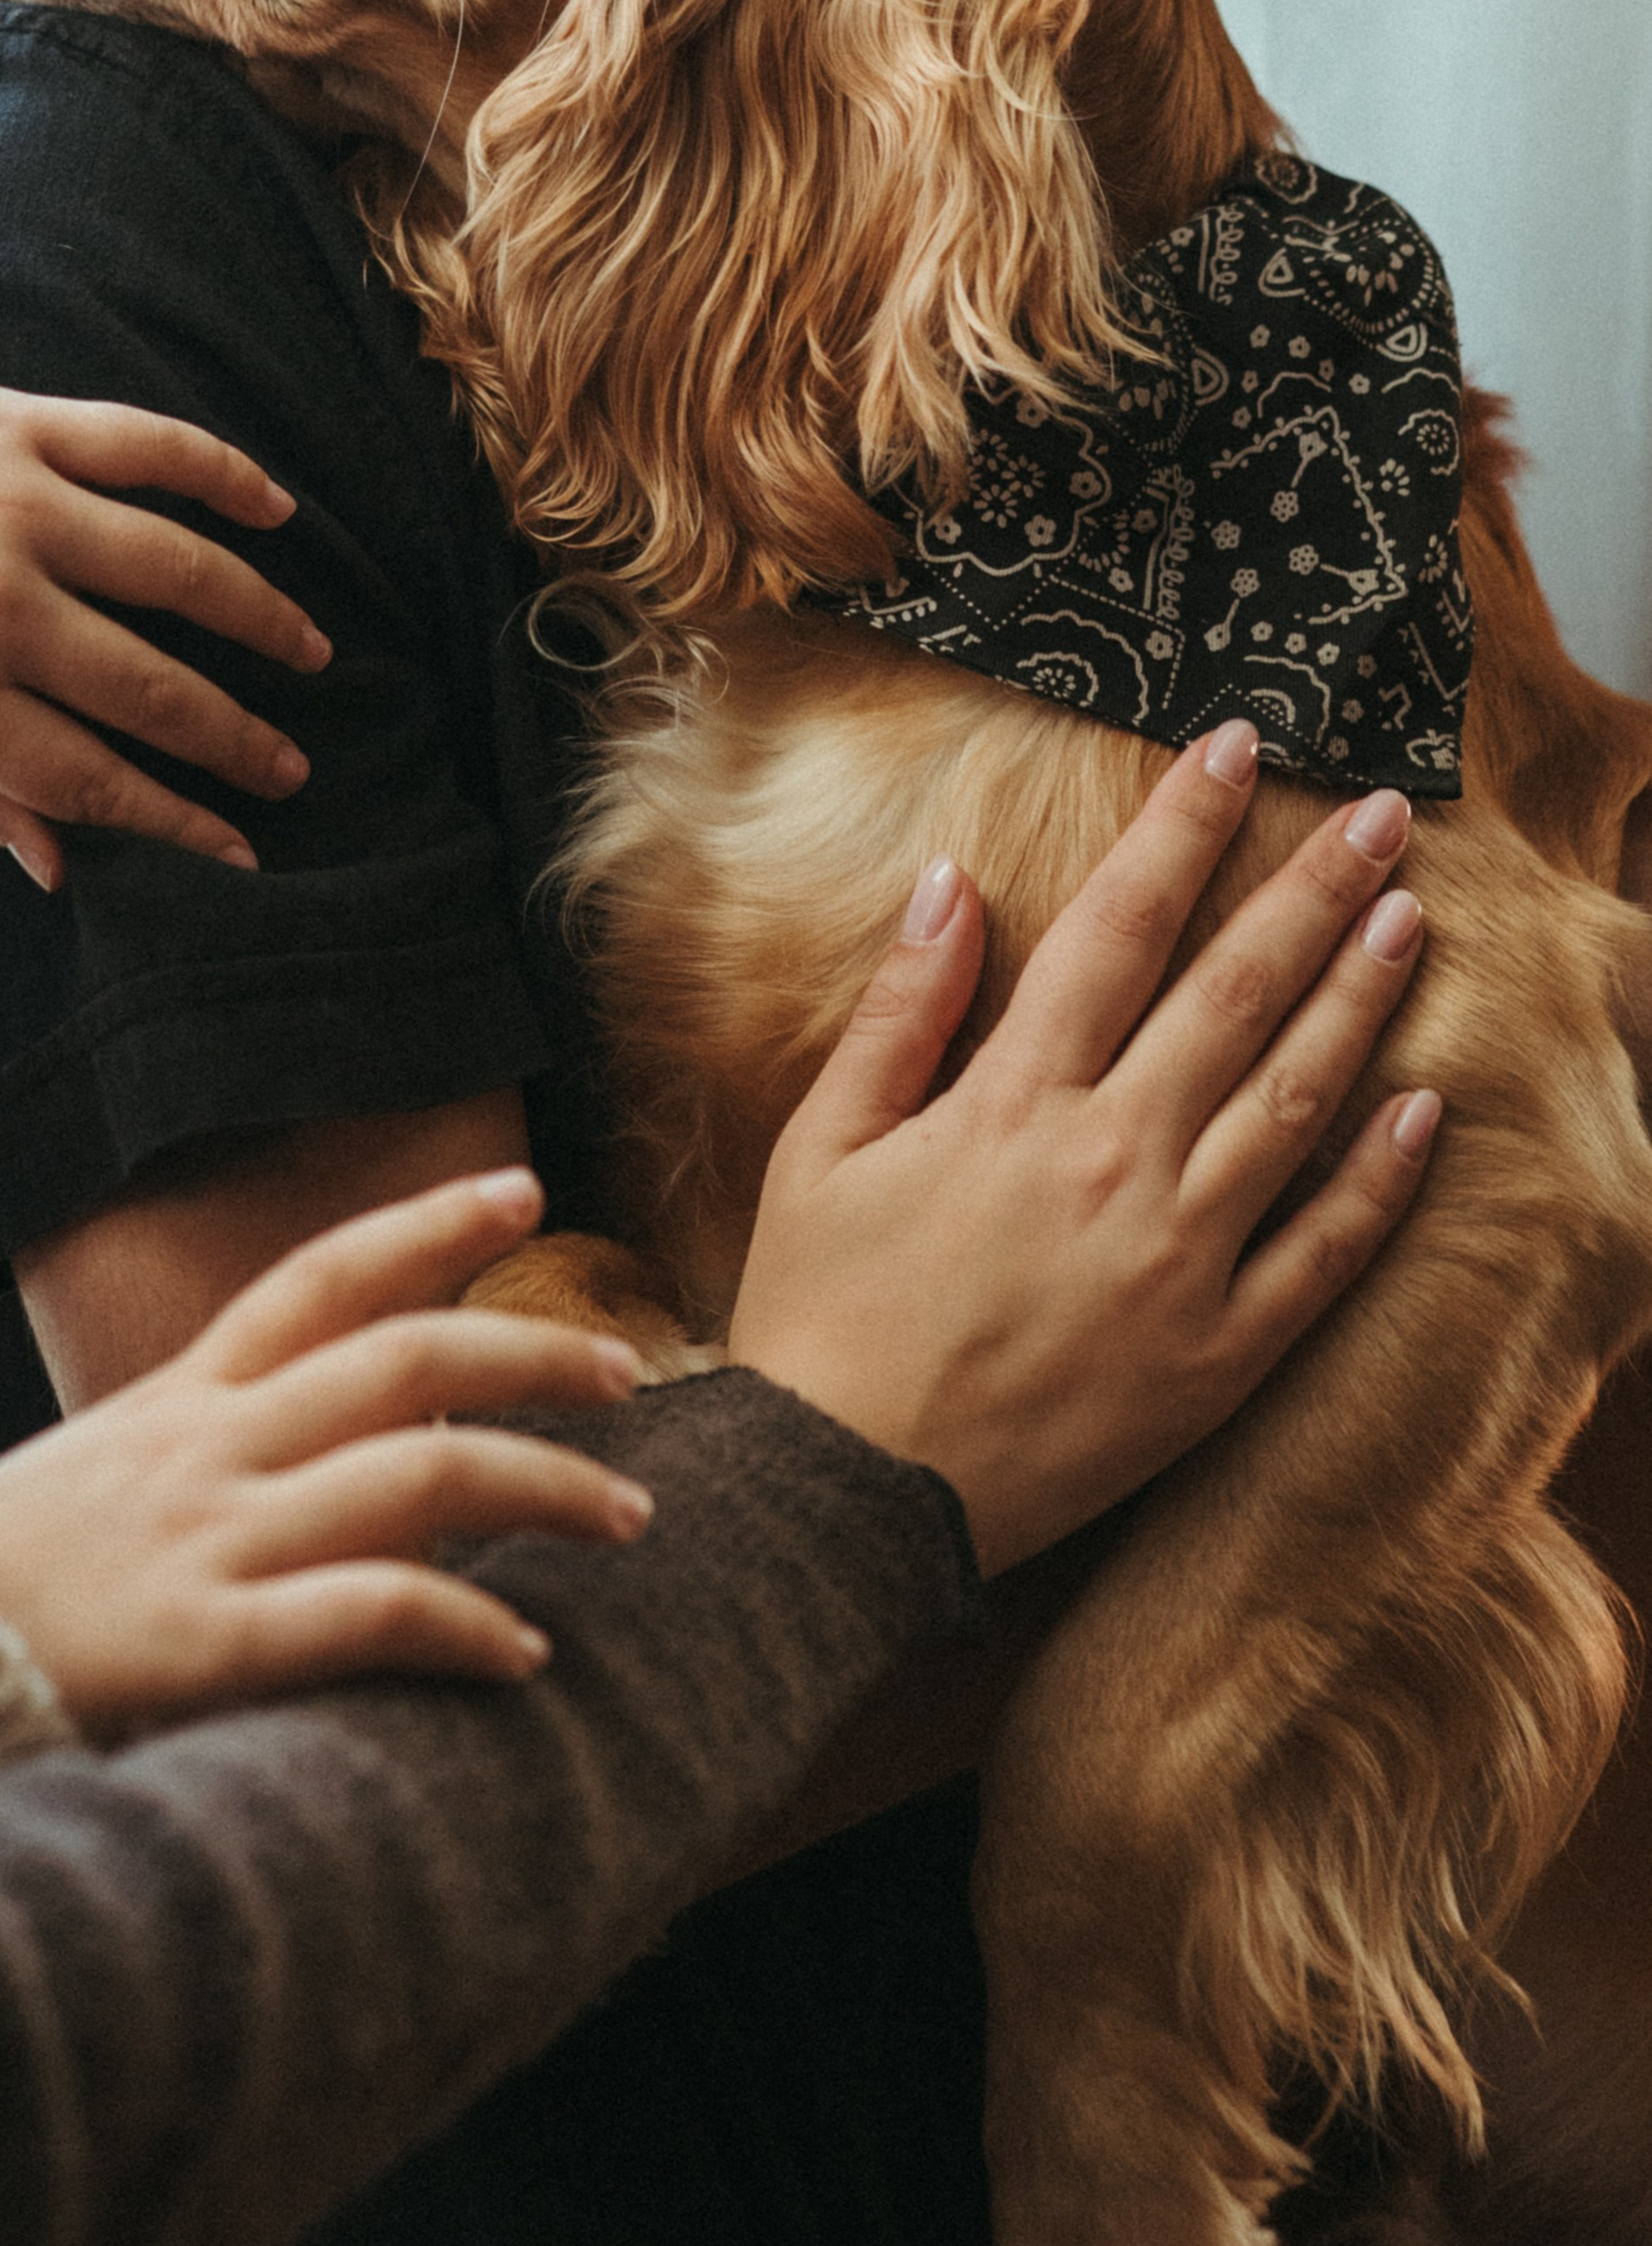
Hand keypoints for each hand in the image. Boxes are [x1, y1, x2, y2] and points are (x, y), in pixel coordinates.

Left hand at [0, 313, 332, 885]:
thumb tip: (60, 868)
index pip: (91, 775)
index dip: (176, 818)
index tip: (239, 848)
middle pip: (150, 684)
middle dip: (235, 738)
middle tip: (293, 770)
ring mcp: (10, 501)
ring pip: (178, 566)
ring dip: (260, 617)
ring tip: (312, 654)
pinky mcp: (17, 422)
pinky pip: (147, 447)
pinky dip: (223, 475)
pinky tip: (277, 511)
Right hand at [0, 1169, 652, 1736]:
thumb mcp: (95, 1483)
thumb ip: (198, 1459)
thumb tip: (307, 1454)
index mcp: (178, 1402)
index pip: (318, 1277)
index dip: (425, 1223)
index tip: (523, 1184)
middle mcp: (208, 1449)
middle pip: (405, 1360)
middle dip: (534, 1356)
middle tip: (630, 1374)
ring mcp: (209, 1539)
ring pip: (419, 1473)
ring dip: (545, 1486)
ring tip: (628, 1516)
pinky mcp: (204, 1645)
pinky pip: (366, 1612)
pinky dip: (461, 1624)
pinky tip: (522, 1653)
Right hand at [727, 723, 1439, 1573]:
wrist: (847, 1498)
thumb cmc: (820, 1315)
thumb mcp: (823, 1145)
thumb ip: (901, 1010)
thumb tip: (954, 882)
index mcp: (1013, 1102)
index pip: (1119, 926)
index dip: (1183, 826)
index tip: (1236, 746)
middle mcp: (1112, 1163)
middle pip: (1236, 994)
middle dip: (1315, 889)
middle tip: (1383, 814)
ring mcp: (1178, 1261)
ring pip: (1296, 1102)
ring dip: (1360, 1000)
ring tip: (1410, 919)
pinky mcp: (1216, 1356)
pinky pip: (1322, 1252)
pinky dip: (1379, 1178)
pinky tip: (1424, 1108)